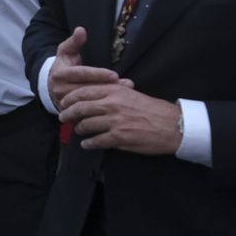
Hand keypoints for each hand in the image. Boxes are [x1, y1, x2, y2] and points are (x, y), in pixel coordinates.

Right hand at [47, 27, 119, 107]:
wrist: (51, 85)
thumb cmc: (64, 65)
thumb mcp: (66, 51)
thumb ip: (74, 41)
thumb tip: (81, 30)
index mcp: (60, 74)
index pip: (81, 74)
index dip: (98, 74)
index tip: (114, 75)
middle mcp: (60, 89)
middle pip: (87, 89)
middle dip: (108, 87)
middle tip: (127, 84)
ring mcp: (65, 103)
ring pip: (89, 101)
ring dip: (108, 96)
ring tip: (126, 92)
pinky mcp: (72, 112)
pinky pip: (89, 109)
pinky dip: (103, 106)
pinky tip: (117, 103)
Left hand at [59, 81, 182, 154]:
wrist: (172, 125)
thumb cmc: (153, 109)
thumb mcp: (131, 93)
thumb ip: (112, 92)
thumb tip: (93, 95)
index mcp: (114, 91)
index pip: (83, 92)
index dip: (70, 98)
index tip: (64, 102)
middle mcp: (111, 104)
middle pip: (80, 108)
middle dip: (68, 114)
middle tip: (63, 117)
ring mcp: (114, 122)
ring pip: (85, 125)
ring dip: (79, 129)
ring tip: (79, 130)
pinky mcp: (118, 138)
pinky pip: (96, 141)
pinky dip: (88, 143)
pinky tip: (86, 144)